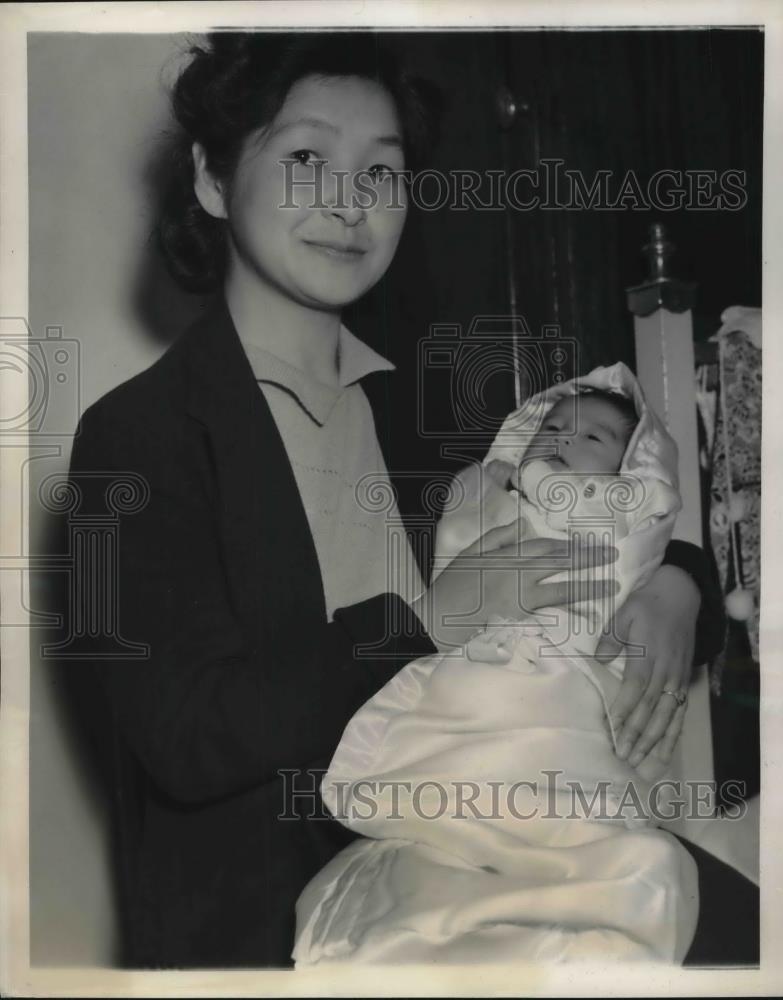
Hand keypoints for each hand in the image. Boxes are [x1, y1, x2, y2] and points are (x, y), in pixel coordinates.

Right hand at [414, 517, 617, 652]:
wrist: (438, 618)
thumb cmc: (452, 585)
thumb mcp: (470, 553)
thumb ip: (497, 538)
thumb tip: (522, 524)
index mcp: (506, 556)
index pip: (544, 547)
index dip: (568, 545)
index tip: (588, 544)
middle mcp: (517, 575)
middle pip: (559, 563)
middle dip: (587, 558)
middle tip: (611, 555)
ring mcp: (520, 599)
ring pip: (561, 590)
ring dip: (588, 587)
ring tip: (611, 586)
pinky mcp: (520, 620)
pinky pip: (551, 614)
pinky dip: (570, 613)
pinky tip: (588, 613)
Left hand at [596, 564, 699, 766]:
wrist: (681, 595)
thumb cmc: (647, 604)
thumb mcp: (625, 614)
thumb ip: (612, 638)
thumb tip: (597, 659)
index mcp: (649, 655)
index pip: (636, 689)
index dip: (624, 710)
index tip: (612, 729)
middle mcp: (666, 671)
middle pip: (651, 709)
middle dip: (636, 734)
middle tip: (622, 756)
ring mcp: (677, 678)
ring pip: (667, 716)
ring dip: (653, 741)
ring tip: (640, 761)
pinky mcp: (683, 681)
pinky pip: (680, 713)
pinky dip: (672, 734)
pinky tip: (664, 752)